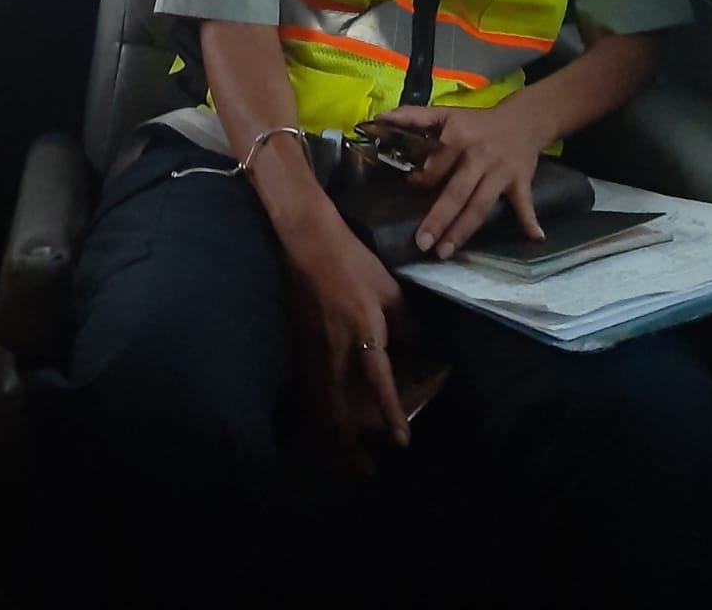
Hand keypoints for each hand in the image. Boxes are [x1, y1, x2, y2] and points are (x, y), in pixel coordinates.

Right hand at [284, 202, 410, 454]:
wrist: (307, 241)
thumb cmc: (354, 262)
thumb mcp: (391, 291)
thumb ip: (406, 330)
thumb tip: (414, 366)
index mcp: (363, 331)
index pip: (379, 383)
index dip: (390, 414)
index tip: (401, 443)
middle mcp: (335, 349)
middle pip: (336, 411)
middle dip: (349, 446)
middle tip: (365, 470)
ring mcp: (310, 350)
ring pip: (317, 406)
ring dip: (331, 437)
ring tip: (346, 458)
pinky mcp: (297, 347)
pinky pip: (307, 391)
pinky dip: (316, 416)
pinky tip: (325, 427)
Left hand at [378, 103, 546, 258]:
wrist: (522, 119)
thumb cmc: (475, 122)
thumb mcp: (444, 114)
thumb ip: (412, 116)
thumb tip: (379, 119)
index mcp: (458, 138)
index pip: (437, 166)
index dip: (423, 180)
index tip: (410, 191)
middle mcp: (479, 157)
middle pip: (457, 193)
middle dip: (439, 219)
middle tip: (422, 244)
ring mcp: (500, 172)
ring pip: (480, 206)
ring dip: (463, 231)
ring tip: (445, 253)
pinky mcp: (520, 182)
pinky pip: (524, 203)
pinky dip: (530, 220)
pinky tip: (535, 237)